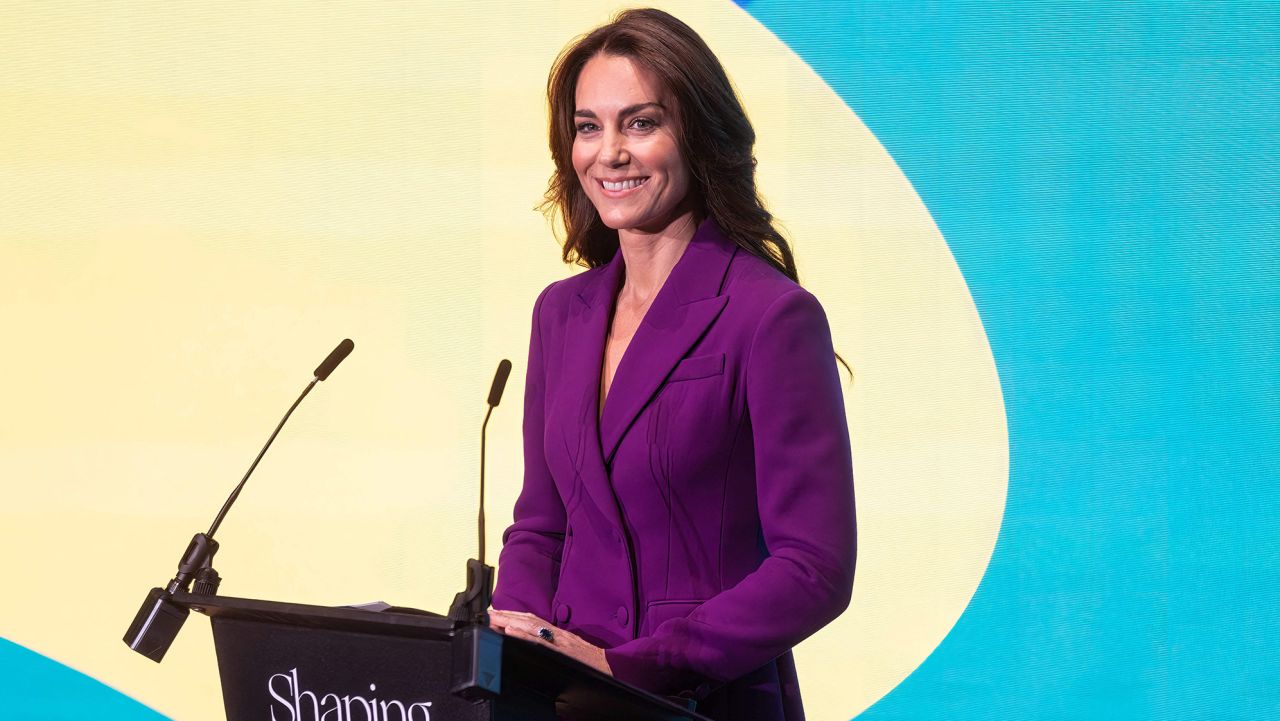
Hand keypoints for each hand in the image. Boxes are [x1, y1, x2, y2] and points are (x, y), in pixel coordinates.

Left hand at [488, 609, 611, 675]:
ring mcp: (560, 641)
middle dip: (505, 616)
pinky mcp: (562, 651)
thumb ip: (554, 646)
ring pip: (531, 627)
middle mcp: (557, 633)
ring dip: (510, 621)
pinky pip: (540, 642)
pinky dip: (524, 636)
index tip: (494, 613)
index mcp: (558, 633)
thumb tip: (534, 646)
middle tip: (486, 614)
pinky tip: (511, 632)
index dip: (512, 615)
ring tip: (492, 619)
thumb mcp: (570, 650)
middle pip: (528, 620)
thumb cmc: (591, 662)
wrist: (612, 667)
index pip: (532, 620)